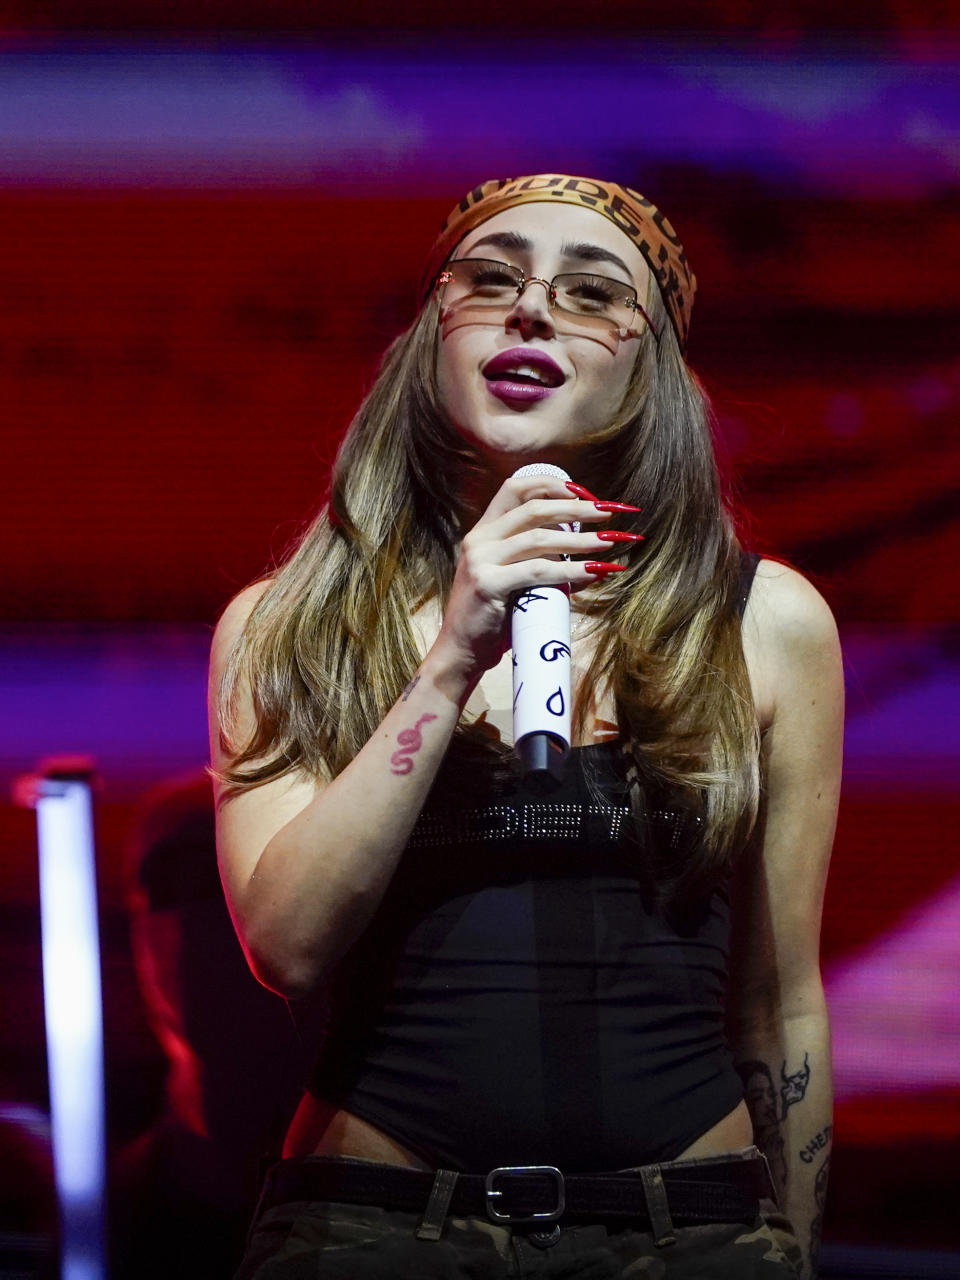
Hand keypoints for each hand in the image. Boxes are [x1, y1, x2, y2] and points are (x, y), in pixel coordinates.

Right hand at [433, 473, 639, 684]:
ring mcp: (480, 560)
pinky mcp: (487, 585)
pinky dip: (571, 571)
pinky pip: (537, 572)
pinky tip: (593, 571)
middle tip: (609, 511)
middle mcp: (479, 539)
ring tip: (608, 541)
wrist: (460, 652)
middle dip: (576, 508)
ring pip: (540, 539)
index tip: (583, 492)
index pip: (514, 488)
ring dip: (581, 539)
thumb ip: (540, 561)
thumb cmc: (493, 618)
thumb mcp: (514, 580)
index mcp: (483, 531)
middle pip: (534, 509)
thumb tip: (592, 554)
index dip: (550, 485)